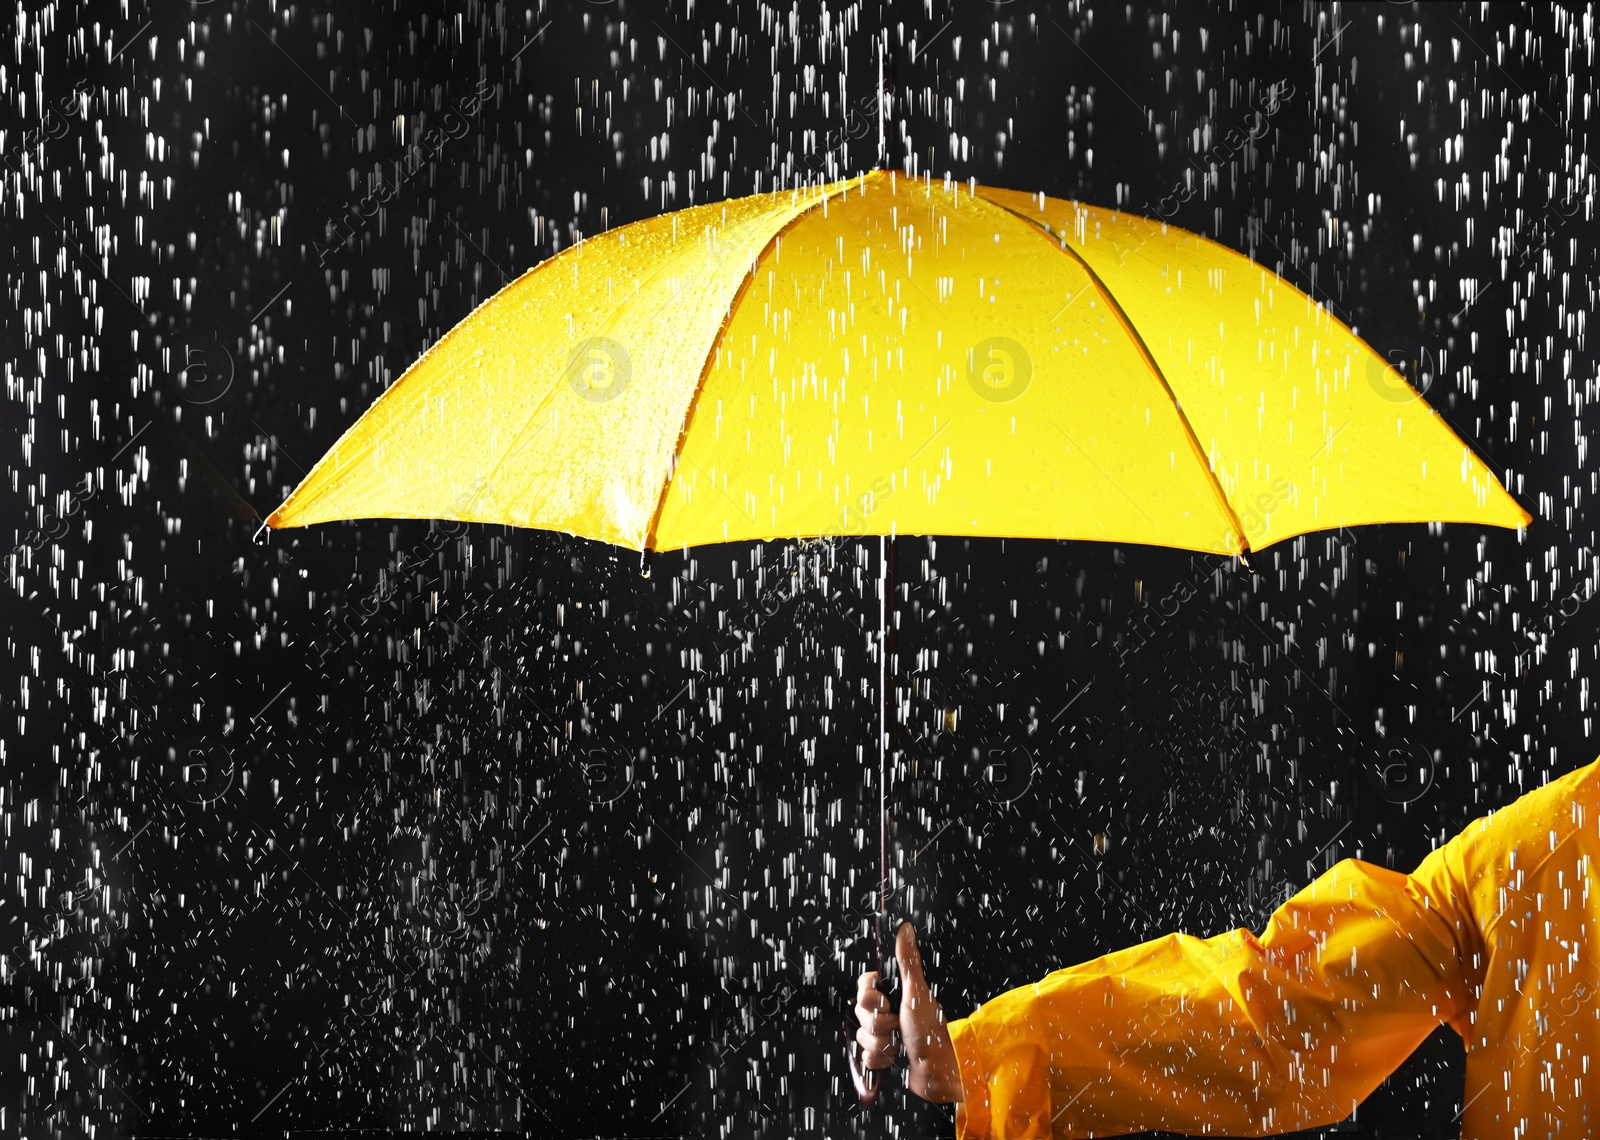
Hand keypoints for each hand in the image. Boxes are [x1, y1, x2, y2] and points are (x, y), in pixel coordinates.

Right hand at [852, 922, 962, 1103]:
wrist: (936, 1071)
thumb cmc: (930, 1030)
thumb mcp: (917, 992)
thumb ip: (907, 960)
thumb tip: (906, 928)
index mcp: (894, 993)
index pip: (863, 987)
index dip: (869, 997)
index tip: (885, 1003)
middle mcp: (887, 1011)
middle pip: (860, 1013)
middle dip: (879, 1024)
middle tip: (898, 1025)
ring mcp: (884, 1033)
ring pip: (862, 1036)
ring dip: (882, 1044)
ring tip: (900, 1044)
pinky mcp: (882, 1055)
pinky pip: (866, 1056)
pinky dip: (880, 1060)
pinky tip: (895, 1057)